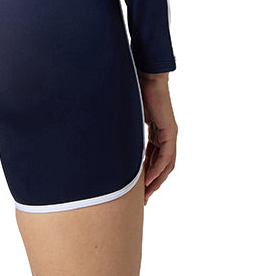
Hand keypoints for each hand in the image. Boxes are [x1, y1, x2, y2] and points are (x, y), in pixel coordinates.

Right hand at [137, 72, 176, 204]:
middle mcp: (165, 136)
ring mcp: (169, 134)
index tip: (137, 189)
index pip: (153, 159)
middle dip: (152, 184)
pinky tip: (148, 181)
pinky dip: (157, 170)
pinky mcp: (170, 132)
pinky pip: (165, 157)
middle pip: (161, 166)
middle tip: (142, 200)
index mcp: (156, 133)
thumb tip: (104, 136)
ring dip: (156, 182)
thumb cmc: (135, 90)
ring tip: (145, 196)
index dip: (146, 175)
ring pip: (165, 165)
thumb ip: (124, 130)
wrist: (147, 75)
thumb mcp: (128, 117)